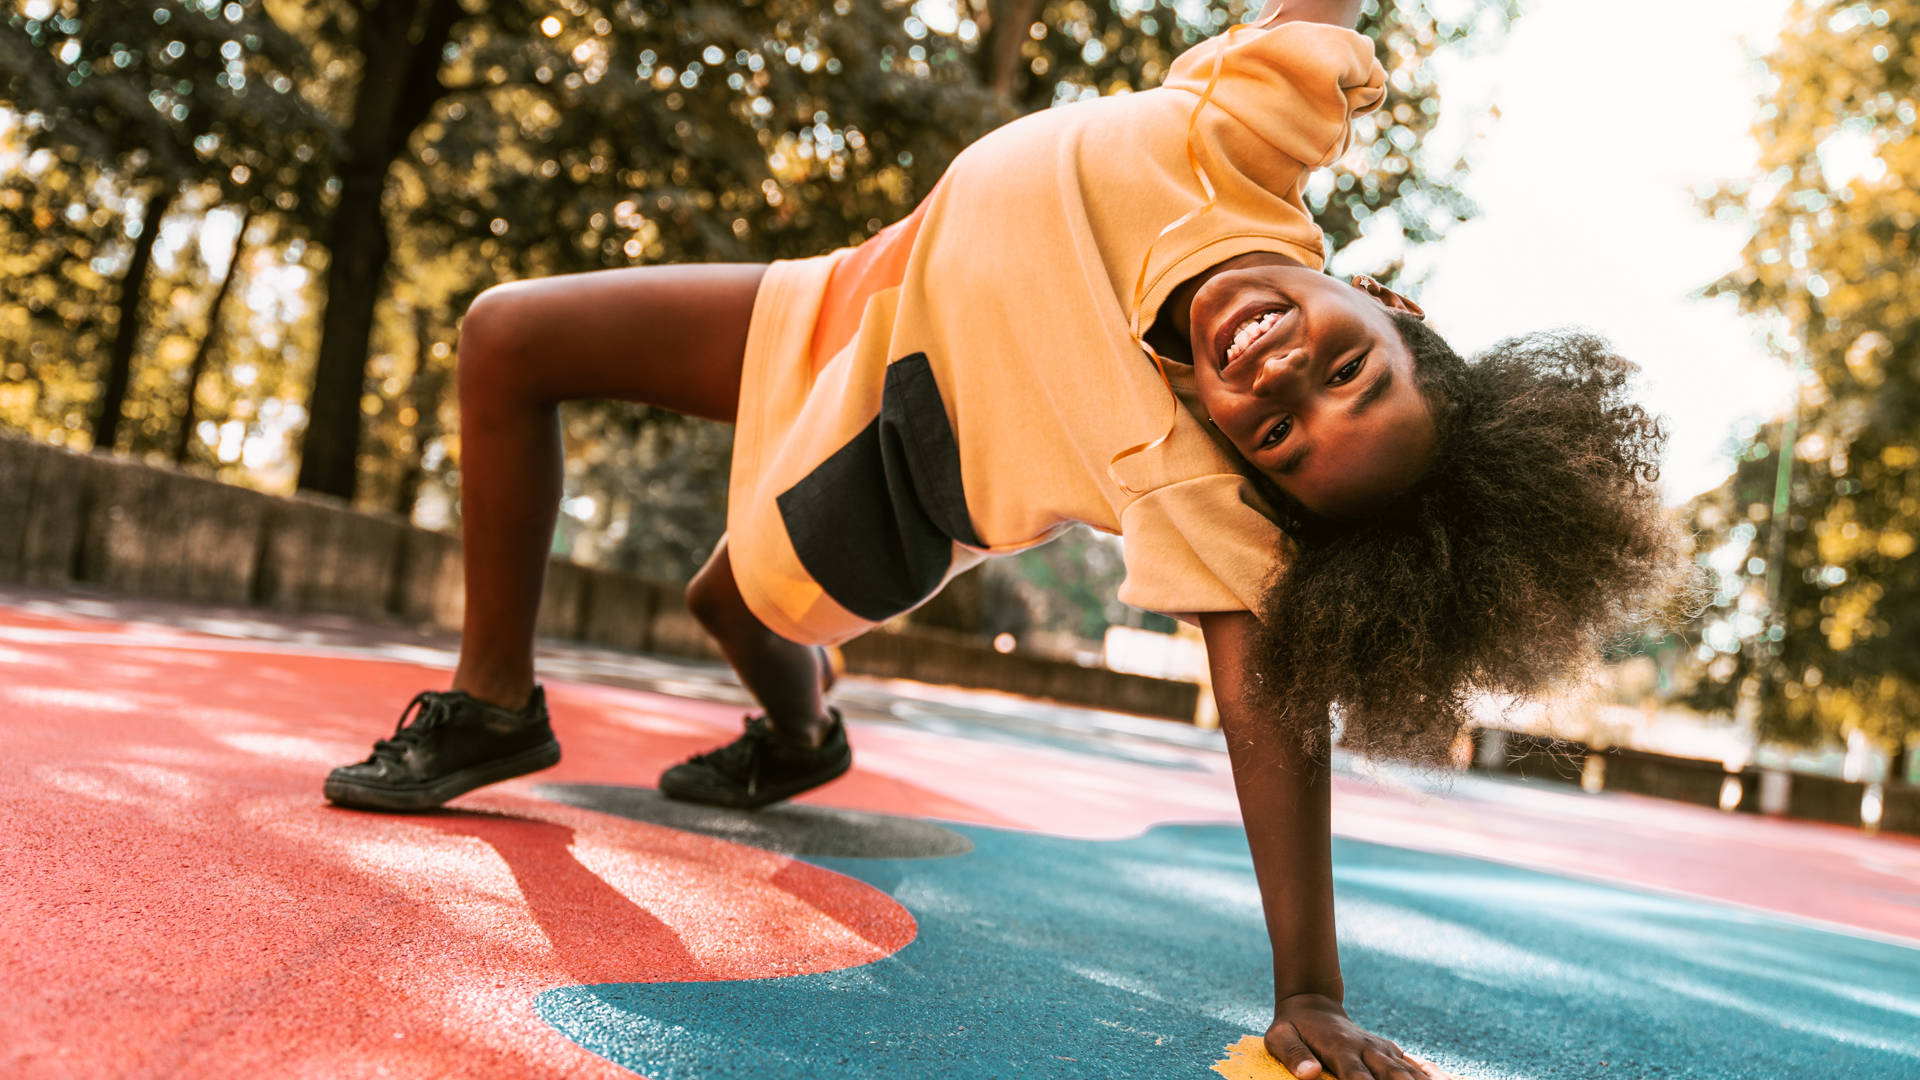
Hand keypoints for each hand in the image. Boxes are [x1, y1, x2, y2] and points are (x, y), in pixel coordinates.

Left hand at [1265, 993, 1439, 1079]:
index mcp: (1340, 1048)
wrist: (1312, 1003)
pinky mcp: (1390, 1051)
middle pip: (1391, 1074)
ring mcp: (1381, 1049)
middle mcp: (1366, 1048)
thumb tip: (1309, 1074)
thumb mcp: (1281, 1038)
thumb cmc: (1293, 1027)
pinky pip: (1414, 1066)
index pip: (1355, 1075)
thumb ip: (1295, 1056)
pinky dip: (1431, 1076)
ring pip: (1408, 1071)